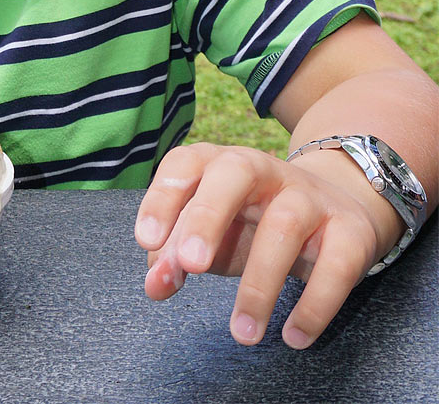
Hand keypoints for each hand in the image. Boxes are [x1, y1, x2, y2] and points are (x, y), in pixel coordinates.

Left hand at [135, 142, 378, 348]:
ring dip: (259, 284)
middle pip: (235, 172)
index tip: (147, 240)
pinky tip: (294, 335)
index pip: (187, 162)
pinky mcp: (350, 230)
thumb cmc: (256, 223)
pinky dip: (316, 303)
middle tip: (190, 265)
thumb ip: (175, 256)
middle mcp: (264, 169)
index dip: (164, 196)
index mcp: (221, 164)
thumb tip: (154, 284)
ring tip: (242, 333)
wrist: (340, 209)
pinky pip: (337, 264)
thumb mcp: (213, 235)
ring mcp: (310, 196)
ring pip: (284, 225)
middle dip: (208, 216)